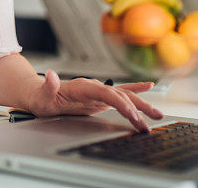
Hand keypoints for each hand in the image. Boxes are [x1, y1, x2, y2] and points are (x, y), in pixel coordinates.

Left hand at [27, 71, 163, 131]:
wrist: (40, 93)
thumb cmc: (41, 96)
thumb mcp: (42, 95)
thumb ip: (49, 86)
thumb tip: (51, 75)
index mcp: (82, 86)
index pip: (106, 93)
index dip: (120, 102)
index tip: (131, 114)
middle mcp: (93, 86)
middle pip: (120, 95)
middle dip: (136, 108)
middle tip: (150, 122)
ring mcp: (97, 91)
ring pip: (124, 95)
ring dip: (141, 104)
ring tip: (157, 115)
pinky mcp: (99, 97)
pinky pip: (120, 92)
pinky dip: (135, 89)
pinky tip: (149, 86)